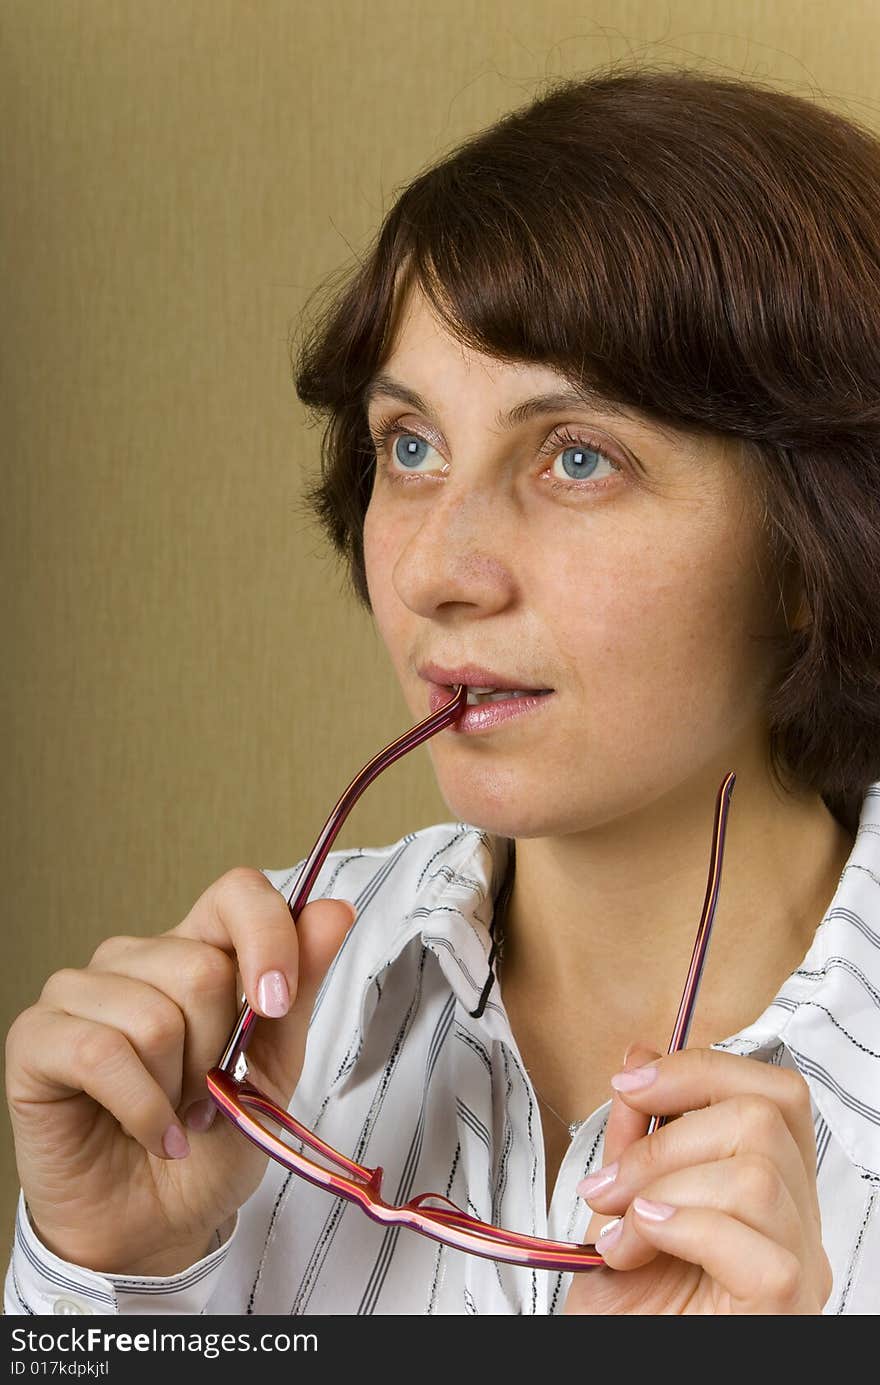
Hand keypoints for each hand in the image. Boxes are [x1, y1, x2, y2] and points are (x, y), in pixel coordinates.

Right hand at [5, 868, 355, 1276]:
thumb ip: (298, 989)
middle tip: (207, 1094)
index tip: (277, 1004)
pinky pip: (101, 1054)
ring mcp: (78, 991)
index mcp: (195, 950)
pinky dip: (142, 1109)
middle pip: (200, 968)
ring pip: (154, 1017)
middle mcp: (133, 958)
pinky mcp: (36, 1038)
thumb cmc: (212, 1144)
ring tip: (175, 1115)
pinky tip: (152, 1133)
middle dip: (218, 1052)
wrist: (159, 1226)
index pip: (235, 892)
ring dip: (178, 1089)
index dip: (267, 936)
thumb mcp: (274, 1070)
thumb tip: (331, 911)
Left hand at [564, 1042, 832, 1314]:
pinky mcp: (783, 1303)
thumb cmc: (629, 1316)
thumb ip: (635, 1136)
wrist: (620, 1373)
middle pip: (765, 1116)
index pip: (773, 1092)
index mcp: (769, 1192)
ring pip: (755, 1170)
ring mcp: (798, 1267)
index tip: (630, 1083)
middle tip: (610, 1186)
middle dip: (667, 1136)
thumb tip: (641, 1056)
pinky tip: (640, 1245)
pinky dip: (682, 1225)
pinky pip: (752, 1235)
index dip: (701, 1069)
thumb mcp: (620, 1206)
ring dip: (664, 1187)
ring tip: (620, 1231)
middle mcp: (797, 1227)